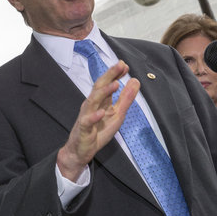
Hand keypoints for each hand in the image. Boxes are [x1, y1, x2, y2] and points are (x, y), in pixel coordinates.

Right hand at [57, 60, 138, 180]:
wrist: (81, 150)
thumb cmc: (98, 131)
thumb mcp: (117, 115)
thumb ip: (126, 99)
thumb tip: (135, 81)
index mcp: (101, 101)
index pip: (107, 83)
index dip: (116, 74)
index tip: (125, 65)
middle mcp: (92, 104)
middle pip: (99, 87)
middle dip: (110, 75)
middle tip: (119, 65)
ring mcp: (86, 115)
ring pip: (93, 100)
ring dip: (104, 92)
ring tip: (115, 85)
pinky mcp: (84, 128)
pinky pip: (88, 121)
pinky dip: (94, 116)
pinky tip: (101, 112)